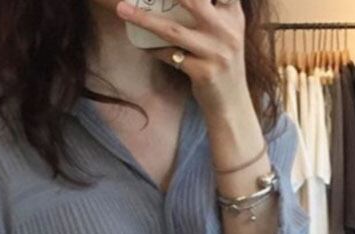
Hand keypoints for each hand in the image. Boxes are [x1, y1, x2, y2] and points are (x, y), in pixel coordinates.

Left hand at [115, 0, 250, 118]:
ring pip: (173, 30)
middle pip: (193, 1)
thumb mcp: (225, 31)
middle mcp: (227, 31)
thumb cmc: (222, 61)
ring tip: (121, 9)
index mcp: (233, 15)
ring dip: (143, 19)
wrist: (232, 103)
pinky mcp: (203, 73)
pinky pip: (169, 56)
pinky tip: (140, 44)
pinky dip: (152, 49)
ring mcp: (216, 53)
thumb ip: (212, 9)